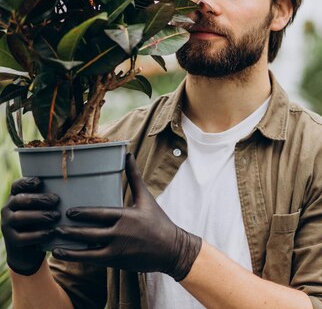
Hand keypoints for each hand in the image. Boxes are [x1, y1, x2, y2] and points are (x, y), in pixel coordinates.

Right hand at [1, 177, 59, 275]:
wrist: (30, 249)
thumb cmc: (41, 222)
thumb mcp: (44, 208)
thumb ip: (51, 198)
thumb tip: (73, 187)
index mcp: (16, 197)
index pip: (17, 185)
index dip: (27, 182)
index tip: (40, 181)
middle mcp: (9, 209)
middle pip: (20, 200)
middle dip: (39, 199)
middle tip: (56, 200)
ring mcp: (7, 224)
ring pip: (19, 217)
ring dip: (39, 216)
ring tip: (56, 216)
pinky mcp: (11, 240)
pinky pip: (21, 237)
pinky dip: (37, 235)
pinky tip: (51, 233)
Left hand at [51, 153, 201, 281]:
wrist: (171, 249)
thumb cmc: (158, 221)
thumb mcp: (146, 198)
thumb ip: (134, 177)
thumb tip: (128, 155)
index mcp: (127, 216)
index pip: (99, 214)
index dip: (82, 213)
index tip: (68, 212)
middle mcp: (120, 233)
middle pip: (90, 232)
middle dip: (71, 230)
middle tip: (55, 226)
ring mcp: (118, 249)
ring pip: (88, 248)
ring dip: (70, 247)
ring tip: (55, 243)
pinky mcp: (117, 261)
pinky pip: (93, 260)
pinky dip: (78, 257)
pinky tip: (66, 255)